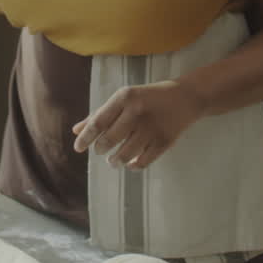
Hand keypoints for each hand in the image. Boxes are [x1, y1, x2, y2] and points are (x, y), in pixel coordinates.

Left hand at [72, 80, 206, 169]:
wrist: (186, 97)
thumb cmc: (148, 97)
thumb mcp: (124, 98)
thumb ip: (100, 114)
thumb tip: (76, 131)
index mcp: (125, 97)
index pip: (98, 122)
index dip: (85, 138)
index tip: (78, 148)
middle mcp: (137, 111)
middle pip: (109, 140)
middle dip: (100, 149)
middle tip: (100, 150)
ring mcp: (152, 128)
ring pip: (124, 155)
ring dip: (115, 161)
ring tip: (113, 160)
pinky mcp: (164, 142)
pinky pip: (142, 162)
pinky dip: (133, 166)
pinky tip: (131, 162)